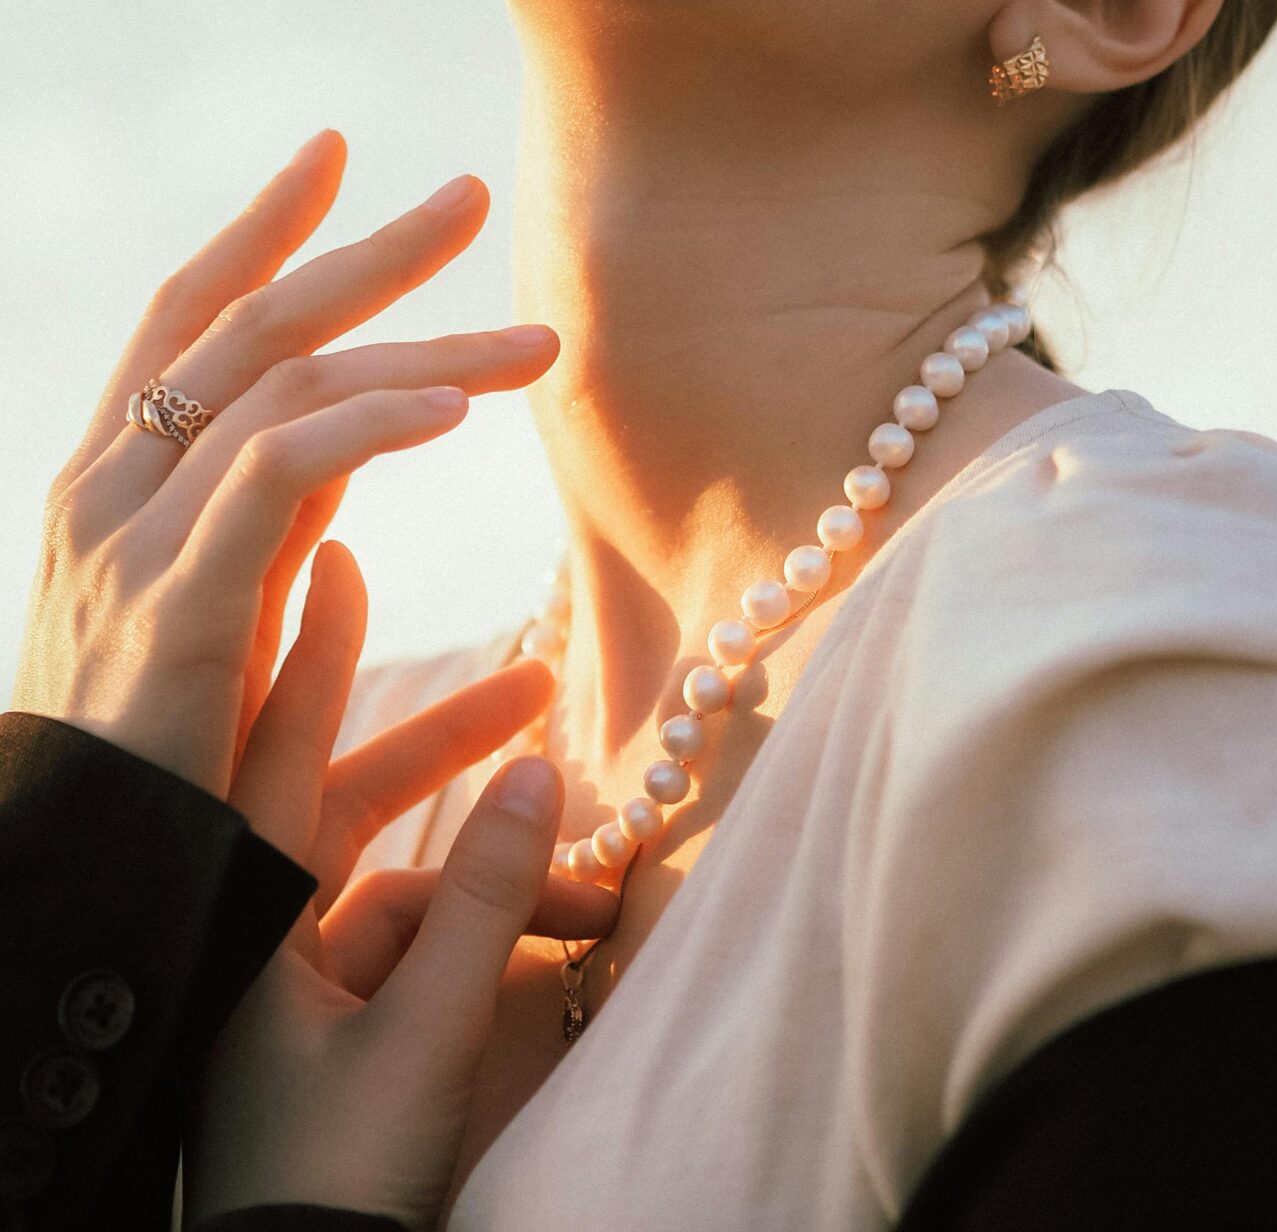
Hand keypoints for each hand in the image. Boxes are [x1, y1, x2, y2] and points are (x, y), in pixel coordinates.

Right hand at [12, 128, 558, 795]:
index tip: (333, 157)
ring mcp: (130, 545)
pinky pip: (277, 474)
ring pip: (281, 388)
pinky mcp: (172, 608)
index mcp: (114, 491)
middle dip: (360, 252)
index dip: (261, 234)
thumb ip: (278, 566)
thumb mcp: (223, 651)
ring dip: (423, 349)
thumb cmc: (160, 797)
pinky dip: (367, 424)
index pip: (187, 322)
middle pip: (244, 327)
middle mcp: (109, 495)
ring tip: (542, 346)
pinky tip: (454, 409)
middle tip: (470, 196)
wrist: (79, 911)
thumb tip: (351, 519)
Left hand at [181, 537, 617, 1229]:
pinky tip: (567, 922)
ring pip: (400, 862)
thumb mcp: (422, 1039)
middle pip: (353, 789)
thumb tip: (539, 774)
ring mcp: (302, 970)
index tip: (331, 548)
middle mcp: (270, 925)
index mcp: (255, 916)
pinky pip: (415, 926)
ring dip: (487, 836)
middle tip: (505, 662)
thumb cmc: (333, 1180)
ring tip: (581, 814)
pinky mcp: (335, 1012)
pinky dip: (484, 908)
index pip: (284, 747)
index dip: (313, 643)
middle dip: (443, 732)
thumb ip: (486, 905)